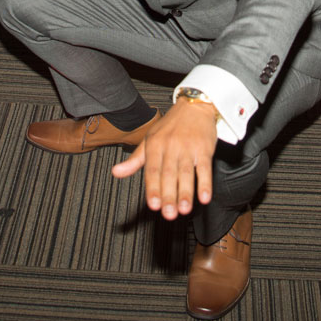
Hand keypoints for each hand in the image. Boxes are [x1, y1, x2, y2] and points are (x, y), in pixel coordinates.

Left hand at [110, 98, 216, 219]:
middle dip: (169, 195)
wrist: (194, 105)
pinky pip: (204, 167)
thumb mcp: (149, 140)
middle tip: (169, 214)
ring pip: (186, 172)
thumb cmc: (170, 126)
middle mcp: (170, 146)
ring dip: (186, 192)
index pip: (152, 170)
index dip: (153, 188)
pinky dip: (205, 183)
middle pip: (169, 174)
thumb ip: (135, 160)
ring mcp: (188, 147)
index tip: (153, 205)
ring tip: (184, 210)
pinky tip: (204, 197)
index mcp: (154, 145)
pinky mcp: (204, 148)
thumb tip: (115, 173)